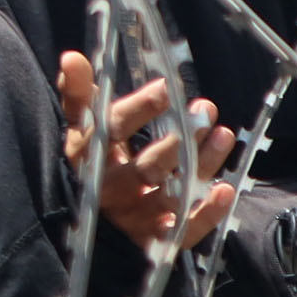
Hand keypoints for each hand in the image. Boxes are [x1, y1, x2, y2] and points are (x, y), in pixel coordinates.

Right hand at [58, 53, 237, 251]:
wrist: (94, 220)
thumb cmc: (94, 159)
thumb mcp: (83, 125)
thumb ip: (78, 93)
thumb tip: (71, 57)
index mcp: (89, 158)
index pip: (111, 132)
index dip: (137, 110)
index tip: (165, 88)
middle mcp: (111, 191)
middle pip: (145, 168)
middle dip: (177, 141)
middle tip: (204, 111)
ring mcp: (136, 218)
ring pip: (171, 196)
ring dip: (199, 166)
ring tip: (222, 134)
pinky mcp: (159, 240)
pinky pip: (184, 231)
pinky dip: (206, 213)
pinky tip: (224, 189)